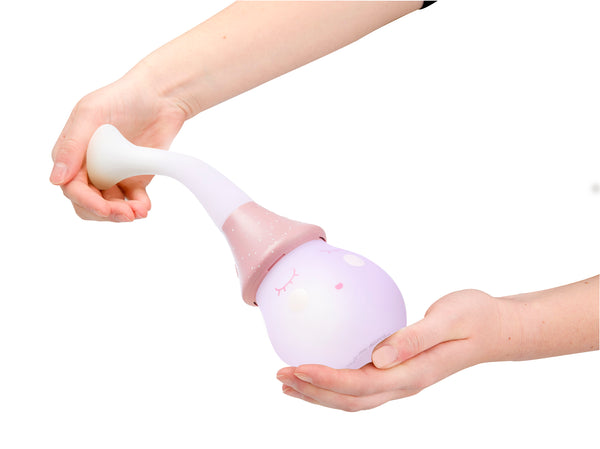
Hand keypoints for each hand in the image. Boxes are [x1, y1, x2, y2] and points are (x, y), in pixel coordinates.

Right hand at [50, 72, 186, 221]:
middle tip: (125, 215)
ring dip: (121, 214)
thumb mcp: (91, 114)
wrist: (160, 97)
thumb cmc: (121, 98)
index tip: (105, 208)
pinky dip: (137, 208)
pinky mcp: (134, 179)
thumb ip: (72, 145)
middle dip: (104, 213)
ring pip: (109, 206)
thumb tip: (56, 179)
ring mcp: (112, 175)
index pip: (72, 188)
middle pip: (87, 203)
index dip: (86, 202)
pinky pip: (132, 200)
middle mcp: (89, 168)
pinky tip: (145, 207)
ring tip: (138, 212)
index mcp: (72, 154)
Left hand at [276, 289, 514, 410]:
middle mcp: (405, 384)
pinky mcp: (399, 372)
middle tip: (281, 376)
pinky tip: (319, 372)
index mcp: (414, 373)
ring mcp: (402, 381)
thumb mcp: (449, 319)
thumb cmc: (476, 317)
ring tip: (288, 383)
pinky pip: (361, 386)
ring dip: (319, 393)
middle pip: (351, 400)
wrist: (497, 328)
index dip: (326, 380)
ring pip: (354, 399)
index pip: (361, 385)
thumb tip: (380, 356)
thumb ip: (415, 338)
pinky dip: (334, 384)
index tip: (297, 367)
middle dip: (313, 392)